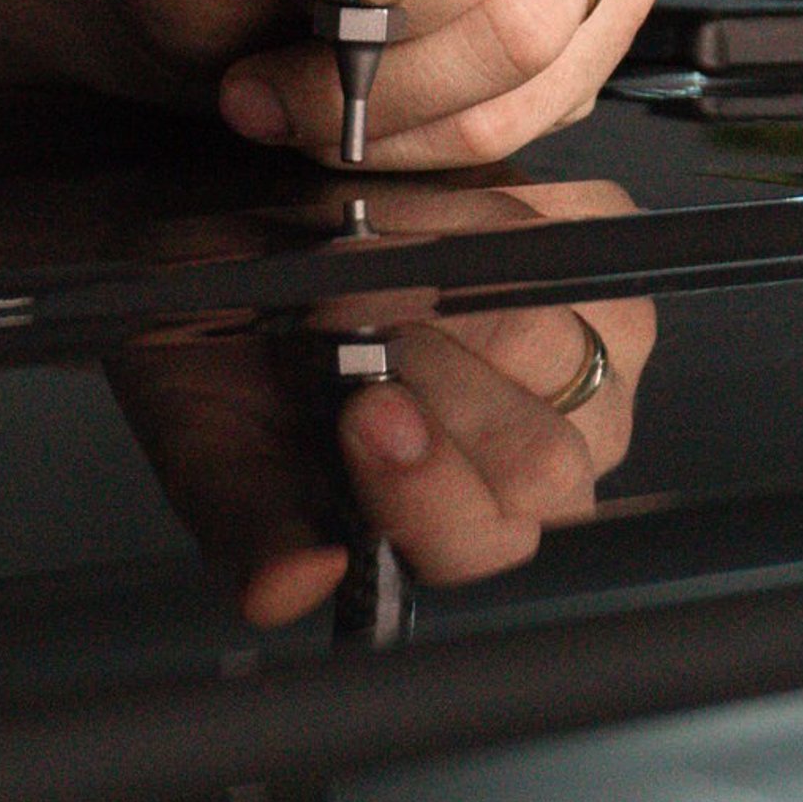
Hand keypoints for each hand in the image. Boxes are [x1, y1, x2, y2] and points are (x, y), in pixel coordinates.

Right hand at [110, 245, 656, 627]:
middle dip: (435, 380)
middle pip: (542, 464)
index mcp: (440, 528)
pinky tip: (429, 218)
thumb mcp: (201, 432)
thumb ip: (250, 520)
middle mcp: (533, 463)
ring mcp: (591, 364)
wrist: (236, 225)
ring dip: (452, 288)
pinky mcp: (601, 256)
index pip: (479, 548)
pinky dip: (497, 213)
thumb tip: (290, 588)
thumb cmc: (224, 339)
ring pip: (568, 347)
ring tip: (367, 260)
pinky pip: (585, 238)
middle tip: (343, 316)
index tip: (364, 412)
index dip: (428, 486)